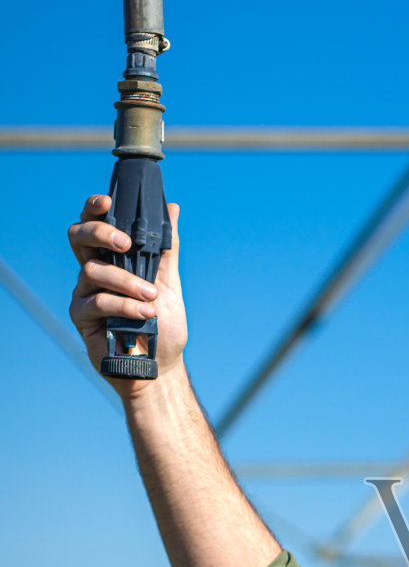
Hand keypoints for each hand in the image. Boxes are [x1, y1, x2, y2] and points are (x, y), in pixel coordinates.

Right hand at [68, 192, 186, 391]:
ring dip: (127, 282)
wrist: (160, 364)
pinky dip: (124, 306)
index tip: (108, 202)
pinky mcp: (82, 317)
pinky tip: (144, 314)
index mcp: (112, 259)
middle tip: (126, 243)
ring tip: (152, 298)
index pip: (95, 225)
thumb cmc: (163, 325)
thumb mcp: (170, 281)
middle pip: (79, 237)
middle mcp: (94, 271)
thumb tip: (172, 209)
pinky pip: (97, 302)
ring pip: (93, 271)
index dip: (95, 210)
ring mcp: (85, 293)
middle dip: (101, 232)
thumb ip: (167, 247)